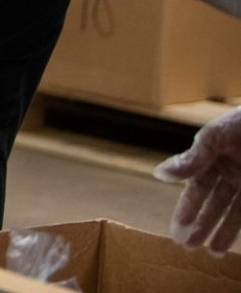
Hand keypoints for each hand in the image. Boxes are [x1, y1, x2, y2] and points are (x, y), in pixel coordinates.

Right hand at [155, 106, 240, 253]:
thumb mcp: (214, 137)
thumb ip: (191, 159)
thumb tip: (158, 174)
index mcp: (212, 157)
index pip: (195, 188)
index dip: (186, 210)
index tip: (178, 230)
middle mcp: (230, 172)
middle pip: (212, 204)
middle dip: (201, 225)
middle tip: (188, 247)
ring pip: (233, 213)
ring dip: (222, 232)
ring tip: (212, 253)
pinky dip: (240, 228)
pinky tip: (232, 243)